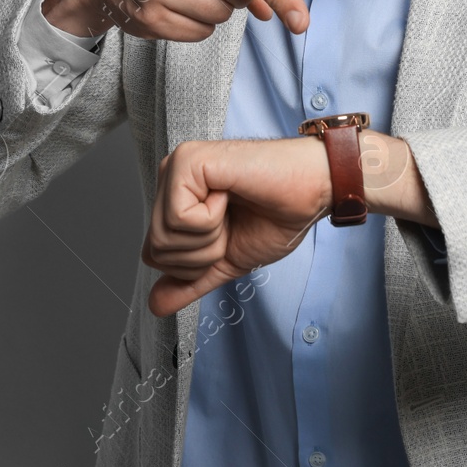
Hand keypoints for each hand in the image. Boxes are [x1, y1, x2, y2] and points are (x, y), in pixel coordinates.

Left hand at [140, 131, 437, 316]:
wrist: (313, 190)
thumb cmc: (278, 214)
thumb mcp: (227, 259)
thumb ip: (191, 280)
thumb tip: (155, 305)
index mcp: (176, 198)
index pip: (154, 254)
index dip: (194, 263)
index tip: (228, 234)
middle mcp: (169, 178)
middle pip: (154, 249)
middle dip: (201, 254)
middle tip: (232, 223)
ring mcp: (176, 167)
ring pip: (163, 237)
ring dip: (209, 238)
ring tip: (231, 209)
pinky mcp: (187, 162)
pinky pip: (178, 219)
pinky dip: (210, 221)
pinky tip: (228, 195)